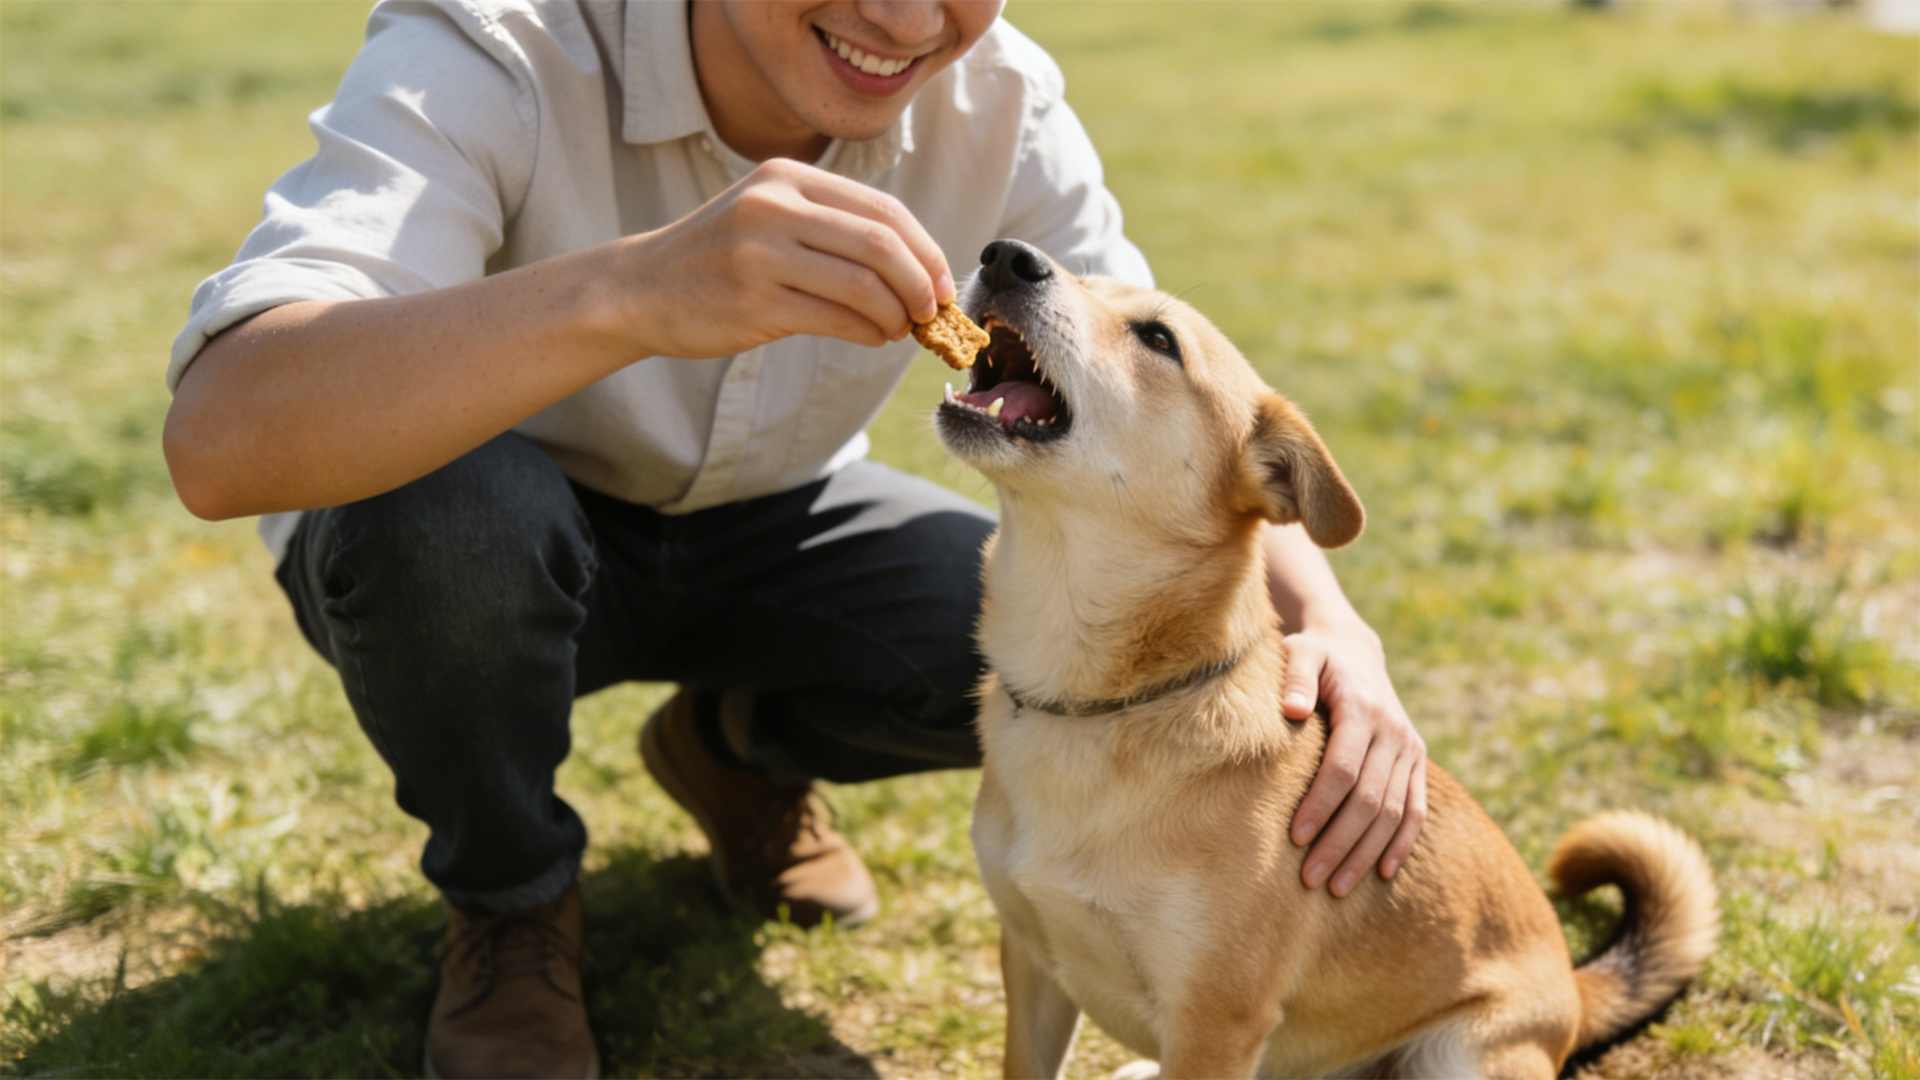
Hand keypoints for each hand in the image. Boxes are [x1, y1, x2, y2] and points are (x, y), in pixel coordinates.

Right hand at [619, 157, 953, 359]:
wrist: (640, 288)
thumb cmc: (718, 258)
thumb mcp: (769, 215)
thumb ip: (832, 227)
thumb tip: (917, 269)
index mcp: (787, 177)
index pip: (882, 210)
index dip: (925, 249)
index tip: (942, 281)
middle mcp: (774, 206)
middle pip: (881, 244)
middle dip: (921, 283)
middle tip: (932, 311)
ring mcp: (761, 253)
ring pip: (863, 284)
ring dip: (896, 315)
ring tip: (899, 329)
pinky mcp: (753, 301)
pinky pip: (835, 319)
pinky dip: (867, 332)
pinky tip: (872, 337)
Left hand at [1283, 615, 1425, 897]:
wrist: (1353, 649)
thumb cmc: (1313, 656)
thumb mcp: (1300, 652)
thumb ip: (1294, 676)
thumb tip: (1290, 709)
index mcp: (1363, 709)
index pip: (1344, 768)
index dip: (1322, 805)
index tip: (1296, 838)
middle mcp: (1393, 732)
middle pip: (1370, 799)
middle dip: (1341, 842)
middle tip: (1311, 879)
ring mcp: (1409, 749)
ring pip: (1394, 812)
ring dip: (1367, 852)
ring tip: (1336, 887)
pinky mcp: (1416, 762)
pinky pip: (1415, 808)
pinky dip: (1402, 842)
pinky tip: (1383, 872)